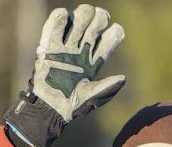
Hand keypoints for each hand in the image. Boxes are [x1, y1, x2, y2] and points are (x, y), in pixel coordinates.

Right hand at [4, 5, 125, 146]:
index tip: (115, 30)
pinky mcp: (48, 47)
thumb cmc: (72, 105)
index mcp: (94, 61)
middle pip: (94, 26)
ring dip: (82, 14)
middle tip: (99, 19)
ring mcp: (65, 48)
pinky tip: (64, 16)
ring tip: (82, 16)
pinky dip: (59, 18)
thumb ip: (107, 88)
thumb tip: (123, 78)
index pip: (109, 40)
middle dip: (99, 19)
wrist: (49, 108)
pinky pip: (54, 27)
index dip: (114, 32)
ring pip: (77, 22)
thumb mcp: (92, 97)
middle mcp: (81, 52)